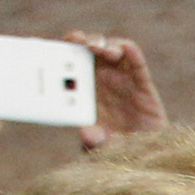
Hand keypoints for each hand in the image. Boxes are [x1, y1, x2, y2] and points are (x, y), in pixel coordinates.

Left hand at [67, 33, 166, 150]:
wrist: (146, 155)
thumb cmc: (116, 148)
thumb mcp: (100, 146)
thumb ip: (93, 140)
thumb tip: (86, 135)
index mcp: (83, 90)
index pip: (68, 64)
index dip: (59, 51)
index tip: (48, 45)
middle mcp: (101, 80)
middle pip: (87, 51)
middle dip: (79, 40)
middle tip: (75, 40)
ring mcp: (122, 79)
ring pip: (111, 50)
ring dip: (103, 43)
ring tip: (98, 48)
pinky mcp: (143, 83)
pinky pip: (137, 62)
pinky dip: (131, 52)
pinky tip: (125, 49)